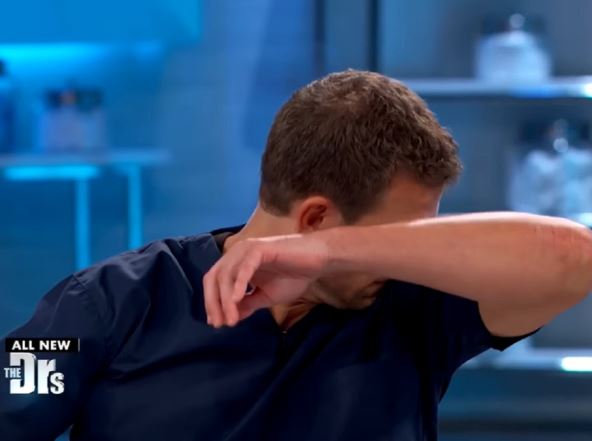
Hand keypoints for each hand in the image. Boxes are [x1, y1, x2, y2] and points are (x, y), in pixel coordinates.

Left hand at [202, 233, 330, 326]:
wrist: (318, 261)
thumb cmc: (294, 275)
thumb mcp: (266, 296)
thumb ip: (248, 304)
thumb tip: (231, 317)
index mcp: (236, 263)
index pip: (214, 282)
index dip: (212, 303)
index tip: (217, 323)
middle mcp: (237, 253)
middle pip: (214, 278)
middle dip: (214, 302)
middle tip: (221, 324)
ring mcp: (247, 249)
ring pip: (226, 275)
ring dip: (226, 299)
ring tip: (232, 319)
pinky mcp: (260, 249)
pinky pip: (244, 268)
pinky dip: (239, 284)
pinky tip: (237, 299)